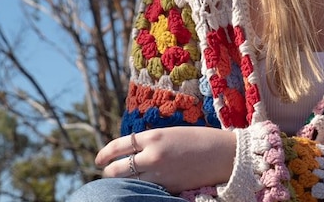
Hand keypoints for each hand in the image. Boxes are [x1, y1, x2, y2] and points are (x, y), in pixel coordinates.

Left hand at [97, 126, 236, 192]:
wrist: (224, 154)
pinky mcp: (169, 188)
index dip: (104, 154)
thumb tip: (130, 151)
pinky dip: (139, 188)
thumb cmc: (200, 139)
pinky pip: (146, 190)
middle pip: (117, 168)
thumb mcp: (171, 133)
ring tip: (120, 182)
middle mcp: (153, 155)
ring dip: (120, 183)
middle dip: (108, 171)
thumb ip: (150, 141)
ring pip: (128, 183)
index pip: (118, 146)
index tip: (98, 159)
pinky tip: (139, 187)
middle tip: (107, 172)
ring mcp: (160, 174)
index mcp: (154, 136)